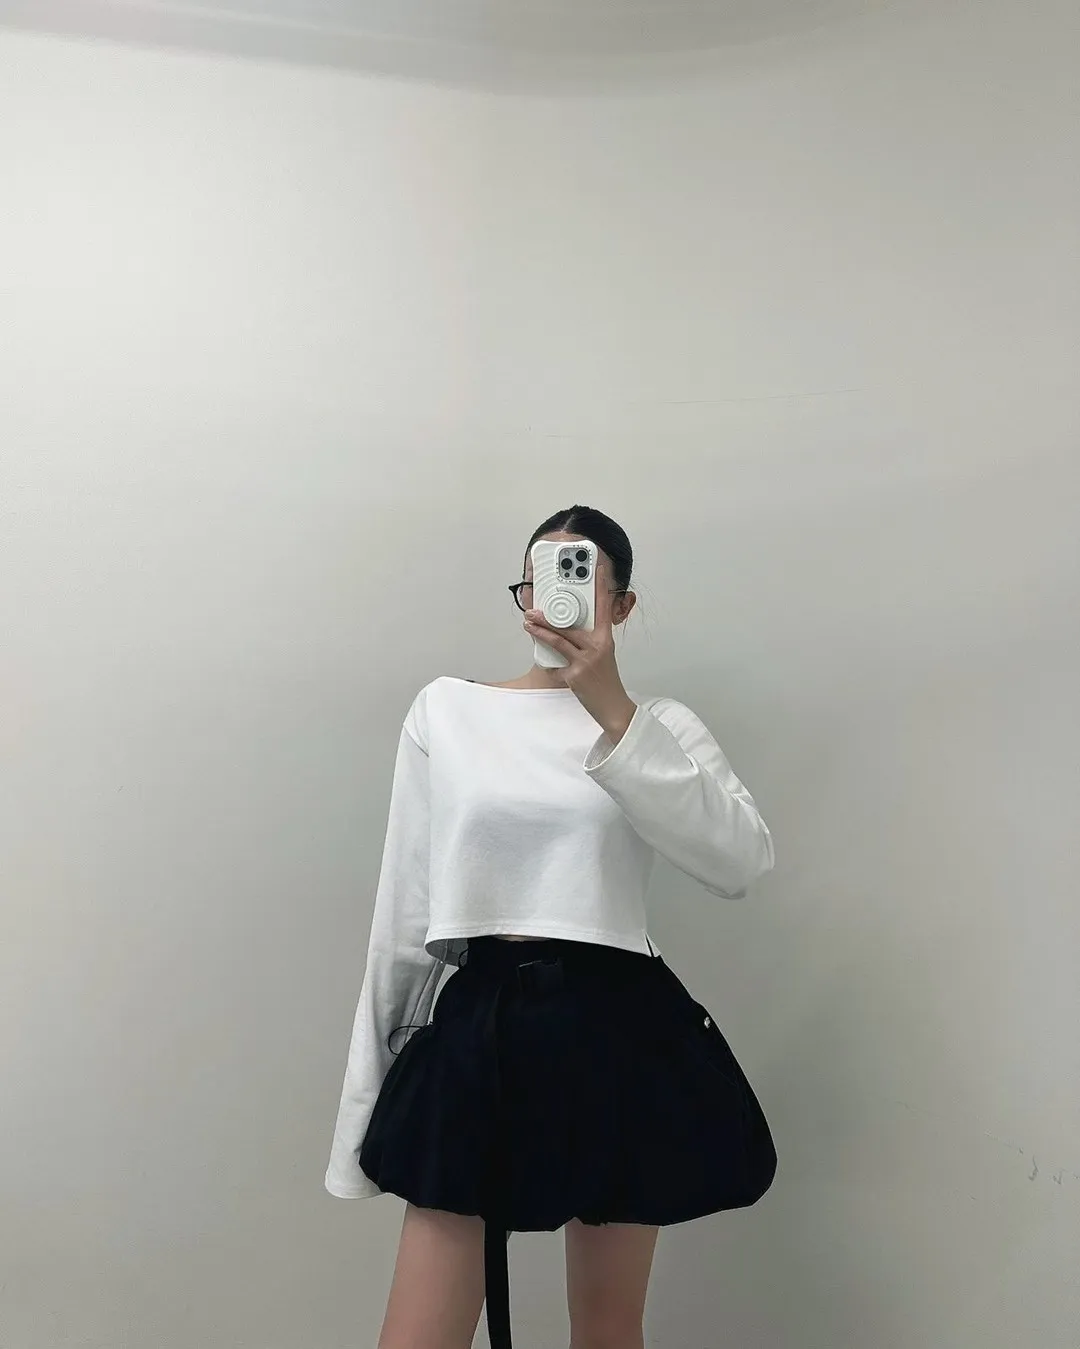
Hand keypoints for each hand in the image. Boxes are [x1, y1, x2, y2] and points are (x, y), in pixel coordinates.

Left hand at [523, 558, 637, 743]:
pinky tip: (542, 659)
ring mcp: (586, 661)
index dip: (602, 587)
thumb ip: (588, 642)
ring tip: (528, 624)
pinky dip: (548, 661)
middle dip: (548, 617)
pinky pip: (556, 664)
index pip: (604, 608)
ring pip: (559, 640)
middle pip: (570, 626)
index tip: (599, 570)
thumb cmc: (606, 681)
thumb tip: (566, 630)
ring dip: (540, 632)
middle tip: (532, 610)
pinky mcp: (576, 675)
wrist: (612, 707)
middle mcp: (598, 647)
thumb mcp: (602, 656)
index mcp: (606, 640)